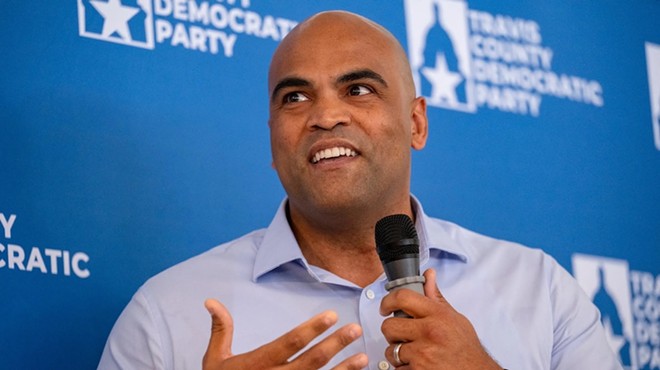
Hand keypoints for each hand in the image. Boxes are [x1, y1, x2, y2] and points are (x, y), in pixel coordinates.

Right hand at [202, 299, 368, 369]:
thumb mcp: (215, 360)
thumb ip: (221, 329)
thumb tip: (211, 301)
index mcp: (257, 364)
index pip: (289, 342)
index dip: (312, 329)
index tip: (332, 315)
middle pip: (311, 362)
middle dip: (335, 344)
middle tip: (355, 329)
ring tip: (363, 358)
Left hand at [379, 269, 501, 368]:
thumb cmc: (466, 348)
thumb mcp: (454, 318)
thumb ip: (436, 298)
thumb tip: (428, 275)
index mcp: (438, 315)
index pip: (402, 297)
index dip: (388, 301)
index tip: (385, 307)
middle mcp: (430, 332)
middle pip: (389, 326)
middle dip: (391, 332)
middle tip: (401, 335)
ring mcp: (423, 353)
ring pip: (391, 350)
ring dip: (398, 353)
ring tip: (413, 353)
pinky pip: (397, 369)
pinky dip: (404, 369)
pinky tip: (418, 365)